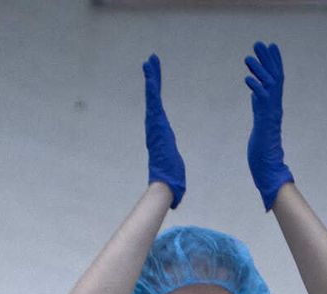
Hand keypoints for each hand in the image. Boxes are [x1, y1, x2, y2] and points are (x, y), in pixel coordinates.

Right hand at [143, 54, 184, 207]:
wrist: (165, 187)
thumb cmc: (171, 186)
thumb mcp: (176, 178)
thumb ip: (174, 183)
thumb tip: (174, 200)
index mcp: (161, 137)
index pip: (158, 114)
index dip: (156, 99)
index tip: (155, 84)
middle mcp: (155, 129)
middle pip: (153, 100)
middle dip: (152, 80)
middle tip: (151, 61)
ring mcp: (155, 126)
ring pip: (152, 97)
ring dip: (152, 78)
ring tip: (150, 60)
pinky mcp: (156, 124)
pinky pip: (154, 101)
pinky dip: (153, 86)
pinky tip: (151, 72)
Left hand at [244, 41, 293, 210]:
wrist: (269, 170)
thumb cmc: (264, 152)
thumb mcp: (260, 123)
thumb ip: (260, 107)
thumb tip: (256, 95)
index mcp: (273, 108)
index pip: (276, 80)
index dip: (273, 62)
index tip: (269, 46)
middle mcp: (274, 108)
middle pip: (274, 78)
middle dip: (267, 59)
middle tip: (259, 42)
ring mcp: (271, 116)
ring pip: (268, 87)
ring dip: (259, 71)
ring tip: (249, 56)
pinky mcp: (265, 123)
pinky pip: (261, 103)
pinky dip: (256, 90)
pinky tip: (247, 79)